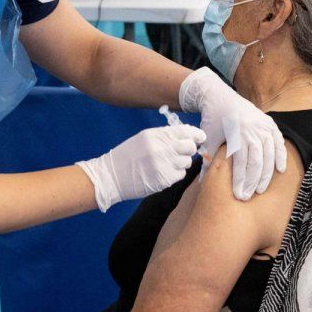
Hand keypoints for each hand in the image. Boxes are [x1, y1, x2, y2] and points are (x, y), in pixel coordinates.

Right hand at [77, 124, 205, 211]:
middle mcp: (161, 148)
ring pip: (187, 162)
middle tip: (182, 152)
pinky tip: (163, 172)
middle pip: (190, 147)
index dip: (196, 135)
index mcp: (156, 135)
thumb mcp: (144, 138)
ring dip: (181, 163)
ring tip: (167, 164)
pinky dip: (175, 174)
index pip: (186, 131)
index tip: (200, 138)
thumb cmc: (128, 155)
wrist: (111, 176)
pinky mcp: (163, 180)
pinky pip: (180, 175)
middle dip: (190, 150)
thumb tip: (188, 136)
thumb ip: (165, 136)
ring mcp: (163, 165)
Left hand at [180, 68, 285, 199]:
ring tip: (261, 188)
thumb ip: (208, 162)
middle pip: (257, 161)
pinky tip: (280, 170)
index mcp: (236, 134)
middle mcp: (252, 130)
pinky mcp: (269, 123)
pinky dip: (281, 156)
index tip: (238, 195)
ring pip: (269, 154)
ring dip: (267, 173)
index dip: (240, 180)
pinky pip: (278, 142)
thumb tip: (204, 183)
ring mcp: (262, 125)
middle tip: (248, 196)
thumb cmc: (212, 119)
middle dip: (253, 181)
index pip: (241, 162)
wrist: (218, 95)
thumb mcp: (209, 139)